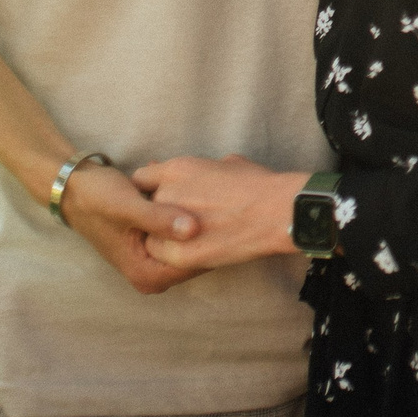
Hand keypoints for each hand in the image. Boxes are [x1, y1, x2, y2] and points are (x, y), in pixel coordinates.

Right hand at [59, 161, 203, 295]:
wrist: (76, 188)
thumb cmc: (98, 198)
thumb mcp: (127, 206)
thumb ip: (158, 219)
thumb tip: (193, 230)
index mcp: (148, 275)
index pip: (198, 264)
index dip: (212, 237)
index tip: (220, 206)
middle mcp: (153, 275)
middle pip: (197, 254)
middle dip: (206, 225)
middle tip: (208, 192)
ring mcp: (154, 262)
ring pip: (191, 242)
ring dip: (195, 216)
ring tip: (197, 188)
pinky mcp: (156, 247)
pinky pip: (181, 234)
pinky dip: (185, 214)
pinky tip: (185, 189)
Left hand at [131, 154, 307, 271]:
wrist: (275, 211)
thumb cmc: (258, 184)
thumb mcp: (227, 163)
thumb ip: (203, 170)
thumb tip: (203, 174)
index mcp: (176, 168)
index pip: (142, 178)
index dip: (152, 188)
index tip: (163, 197)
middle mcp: (166, 193)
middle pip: (146, 207)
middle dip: (159, 213)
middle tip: (179, 219)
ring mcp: (169, 225)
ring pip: (150, 233)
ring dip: (162, 235)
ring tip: (186, 237)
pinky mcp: (178, 252)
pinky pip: (161, 253)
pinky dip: (172, 253)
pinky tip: (193, 248)